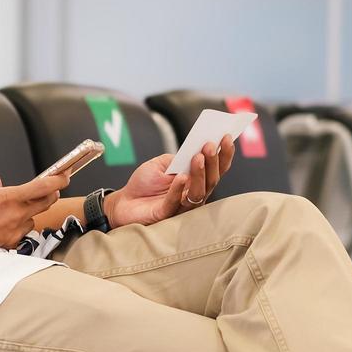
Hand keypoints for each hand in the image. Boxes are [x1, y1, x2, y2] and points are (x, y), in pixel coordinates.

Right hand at [0, 172, 68, 248]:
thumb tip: (1, 184)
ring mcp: (13, 232)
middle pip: (45, 203)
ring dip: (29, 211)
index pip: (41, 187)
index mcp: (6, 198)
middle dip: (51, 193)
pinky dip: (17, 225)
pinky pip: (21, 232)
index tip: (65, 175)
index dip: (57, 179)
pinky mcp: (9, 244)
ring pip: (32, 219)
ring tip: (12, 209)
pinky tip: (1, 223)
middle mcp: (14, 216)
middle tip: (51, 187)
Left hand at [105, 135, 235, 226]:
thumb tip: (193, 150)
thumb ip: (177, 158)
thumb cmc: (143, 183)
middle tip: (210, 145)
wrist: (123, 202)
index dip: (224, 154)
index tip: (227, 137)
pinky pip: (176, 202)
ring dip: (200, 174)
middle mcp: (193, 193)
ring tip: (198, 157)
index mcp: (195, 179)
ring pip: (199, 192)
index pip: (215, 167)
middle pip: (212, 179)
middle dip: (213, 161)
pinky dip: (178, 189)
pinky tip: (180, 176)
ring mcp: (182, 205)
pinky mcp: (167, 214)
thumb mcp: (160, 163)